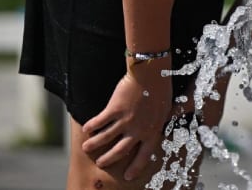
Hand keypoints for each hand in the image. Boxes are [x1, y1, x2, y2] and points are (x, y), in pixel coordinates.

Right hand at [81, 59, 171, 180]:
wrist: (151, 74)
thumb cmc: (160, 90)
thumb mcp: (165, 110)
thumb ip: (157, 123)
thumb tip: (157, 129)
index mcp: (153, 131)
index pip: (144, 155)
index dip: (136, 167)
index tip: (128, 176)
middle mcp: (138, 130)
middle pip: (120, 151)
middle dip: (108, 159)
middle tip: (101, 163)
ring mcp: (126, 121)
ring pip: (105, 138)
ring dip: (94, 144)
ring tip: (86, 147)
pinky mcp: (114, 110)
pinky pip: (99, 122)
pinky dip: (91, 127)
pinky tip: (86, 129)